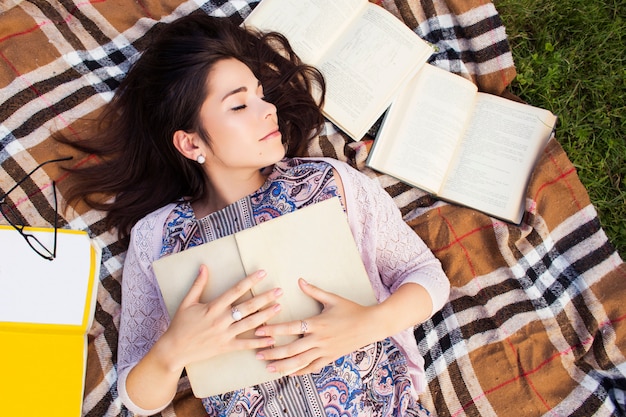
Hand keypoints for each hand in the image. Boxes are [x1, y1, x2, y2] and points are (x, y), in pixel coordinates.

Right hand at [159, 265, 282, 370]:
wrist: (174, 350)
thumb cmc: (180, 324)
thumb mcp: (187, 302)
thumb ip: (198, 284)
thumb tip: (204, 266)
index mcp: (212, 307)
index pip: (235, 291)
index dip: (250, 281)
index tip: (262, 273)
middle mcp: (220, 320)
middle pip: (247, 307)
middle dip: (264, 298)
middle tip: (279, 291)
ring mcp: (224, 334)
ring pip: (249, 324)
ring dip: (266, 315)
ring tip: (279, 307)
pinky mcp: (226, 347)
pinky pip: (245, 344)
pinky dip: (259, 342)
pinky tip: (271, 338)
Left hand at [254, 278, 379, 375]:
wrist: (371, 325)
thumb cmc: (351, 310)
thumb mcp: (333, 299)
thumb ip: (314, 291)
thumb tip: (299, 280)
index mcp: (317, 323)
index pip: (291, 327)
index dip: (274, 330)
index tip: (259, 331)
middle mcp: (319, 339)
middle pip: (291, 349)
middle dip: (273, 352)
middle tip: (257, 353)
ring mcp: (325, 350)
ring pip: (300, 362)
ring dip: (283, 365)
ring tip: (268, 368)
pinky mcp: (330, 358)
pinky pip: (312, 367)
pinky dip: (299, 371)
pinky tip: (288, 373)